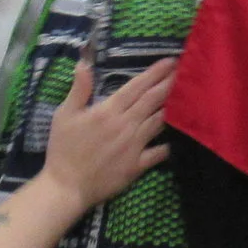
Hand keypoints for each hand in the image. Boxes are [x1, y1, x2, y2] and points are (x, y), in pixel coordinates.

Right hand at [38, 57, 174, 211]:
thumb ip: (79, 88)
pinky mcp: (138, 165)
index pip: (137, 86)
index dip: (155, 72)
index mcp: (109, 110)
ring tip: (185, 95)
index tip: (170, 61)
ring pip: (159, 122)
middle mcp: (126, 125)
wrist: (66, 186)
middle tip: (184, 71)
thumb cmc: (63, 149)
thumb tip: (85, 62)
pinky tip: (177, 136)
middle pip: (153, 100)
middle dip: (170, 83)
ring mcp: (135, 145)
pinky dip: (169, 142)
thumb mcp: (64, 114)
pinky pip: (159, 152)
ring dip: (172, 107)